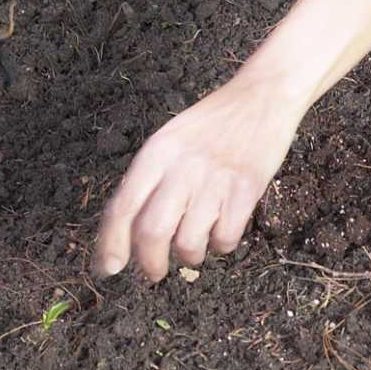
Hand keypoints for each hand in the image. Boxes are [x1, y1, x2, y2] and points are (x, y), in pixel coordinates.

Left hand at [93, 71, 304, 282]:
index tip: (108, 268)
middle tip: (154, 272)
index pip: (123, 206)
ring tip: (195, 244)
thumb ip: (151, 179)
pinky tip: (223, 227)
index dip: (111, 243)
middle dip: (150, 263)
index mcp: (158, 152)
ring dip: (189, 256)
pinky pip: (224, 239)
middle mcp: (182, 166)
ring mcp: (215, 179)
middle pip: (152, 232)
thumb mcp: (171, 139)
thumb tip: (129, 232)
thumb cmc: (213, 123)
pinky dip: (221, 244)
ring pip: (188, 244)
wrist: (262, 97)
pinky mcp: (246, 190)